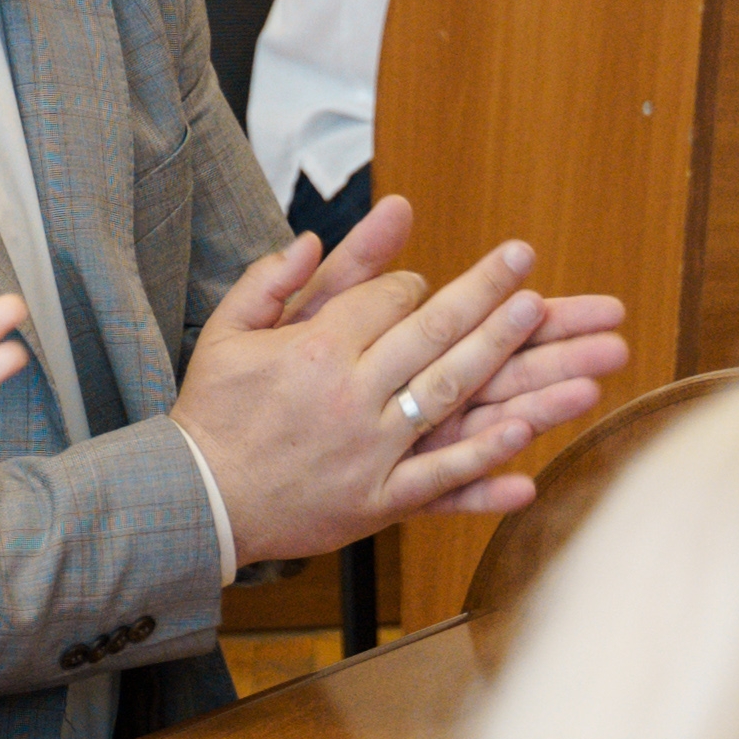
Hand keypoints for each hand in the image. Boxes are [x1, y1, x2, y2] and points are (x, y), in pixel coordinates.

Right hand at [177, 204, 630, 554]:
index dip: (412, 285)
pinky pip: (441, 476)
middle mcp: (349, 395)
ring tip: (540, 317)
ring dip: (500, 352)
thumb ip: (268, 282)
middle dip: (483, 292)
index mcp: (314, 351)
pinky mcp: (376, 500)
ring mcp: (369, 450)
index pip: (386, 300)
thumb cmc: (210, 415)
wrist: (198, 501)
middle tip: (521, 261)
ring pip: (449, 393)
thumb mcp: (224, 335)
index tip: (421, 285)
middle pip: (432, 332)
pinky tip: (525, 432)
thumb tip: (310, 237)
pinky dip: (484, 455)